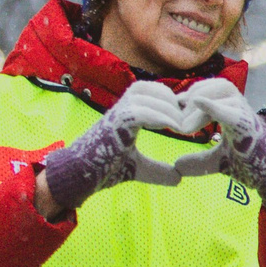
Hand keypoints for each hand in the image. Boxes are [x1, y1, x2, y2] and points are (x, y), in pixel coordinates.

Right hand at [35, 80, 192, 217]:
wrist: (79, 176)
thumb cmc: (103, 169)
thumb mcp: (138, 168)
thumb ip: (158, 170)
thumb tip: (178, 178)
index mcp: (124, 112)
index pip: (148, 90)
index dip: (168, 99)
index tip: (183, 117)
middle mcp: (118, 108)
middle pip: (148, 88)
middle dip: (171, 101)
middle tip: (186, 121)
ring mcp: (114, 114)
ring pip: (145, 96)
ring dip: (168, 109)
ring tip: (181, 127)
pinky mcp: (113, 125)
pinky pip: (140, 112)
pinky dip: (159, 118)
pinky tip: (172, 129)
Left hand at [171, 78, 265, 222]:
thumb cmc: (250, 164)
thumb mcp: (217, 161)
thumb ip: (198, 160)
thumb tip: (177, 166)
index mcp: (234, 111)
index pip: (215, 88)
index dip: (196, 91)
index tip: (178, 102)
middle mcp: (242, 108)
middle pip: (220, 84)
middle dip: (197, 92)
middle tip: (180, 113)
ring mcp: (248, 116)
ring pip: (224, 92)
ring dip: (202, 103)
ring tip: (187, 127)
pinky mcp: (250, 128)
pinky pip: (231, 112)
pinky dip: (214, 106)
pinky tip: (199, 103)